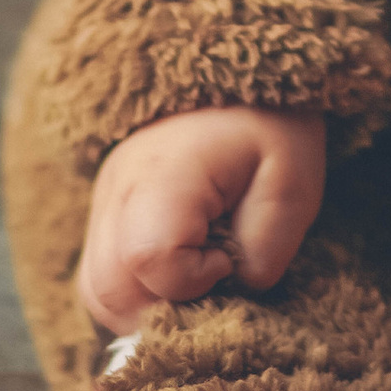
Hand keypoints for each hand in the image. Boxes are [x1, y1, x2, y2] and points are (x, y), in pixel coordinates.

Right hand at [75, 105, 325, 333]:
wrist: (240, 80)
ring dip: (147, 306)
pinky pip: (103, 278)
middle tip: (213, 281)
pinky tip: (180, 271)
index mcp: (163, 173)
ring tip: (198, 277)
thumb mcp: (292, 185)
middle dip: (164, 310)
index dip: (194, 280)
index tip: (229, 258)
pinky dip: (139, 292)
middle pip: (107, 289)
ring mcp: (104, 201)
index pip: (148, 258)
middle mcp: (116, 189)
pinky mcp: (107, 212)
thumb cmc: (270, 129)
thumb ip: (267, 251)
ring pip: (97, 292)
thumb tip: (232, 294)